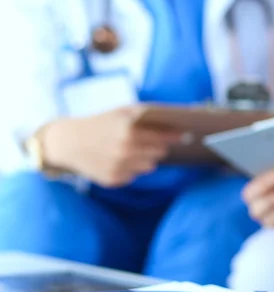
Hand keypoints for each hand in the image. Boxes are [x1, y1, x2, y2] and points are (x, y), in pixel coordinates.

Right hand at [41, 106, 183, 187]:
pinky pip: (134, 175)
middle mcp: (126, 150)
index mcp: (129, 131)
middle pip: (159, 153)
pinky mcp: (114, 180)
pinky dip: (131, 168)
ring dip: (146, 158)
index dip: (176, 136)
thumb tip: (173, 117)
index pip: (163, 137)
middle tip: (154, 141)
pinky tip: (118, 159)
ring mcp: (119, 167)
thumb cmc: (99, 123)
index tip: (187, 135)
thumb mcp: (121, 112)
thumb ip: (145, 114)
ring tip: (131, 149)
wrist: (69, 142)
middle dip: (159, 147)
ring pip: (149, 166)